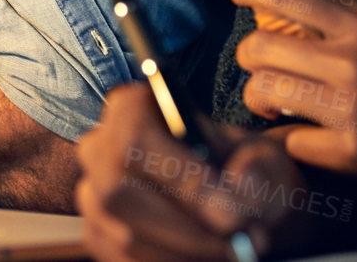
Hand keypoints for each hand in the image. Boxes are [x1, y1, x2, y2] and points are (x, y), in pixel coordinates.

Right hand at [77, 83, 317, 260]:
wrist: (235, 200)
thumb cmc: (244, 169)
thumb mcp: (265, 160)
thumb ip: (259, 169)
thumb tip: (241, 187)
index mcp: (131, 108)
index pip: (136, 142)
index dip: (180, 181)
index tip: (232, 217)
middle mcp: (99, 148)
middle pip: (121, 194)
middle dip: (190, 231)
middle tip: (246, 244)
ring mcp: (91, 195)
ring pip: (127, 236)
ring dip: (189, 254)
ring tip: (238, 249)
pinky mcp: (97, 235)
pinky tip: (208, 258)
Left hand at [229, 0, 356, 221]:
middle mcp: (350, 61)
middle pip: (258, 46)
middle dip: (250, 57)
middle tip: (259, 66)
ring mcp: (348, 109)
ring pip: (264, 91)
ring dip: (261, 98)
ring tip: (272, 104)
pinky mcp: (352, 155)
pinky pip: (291, 141)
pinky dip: (291, 141)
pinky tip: (303, 140)